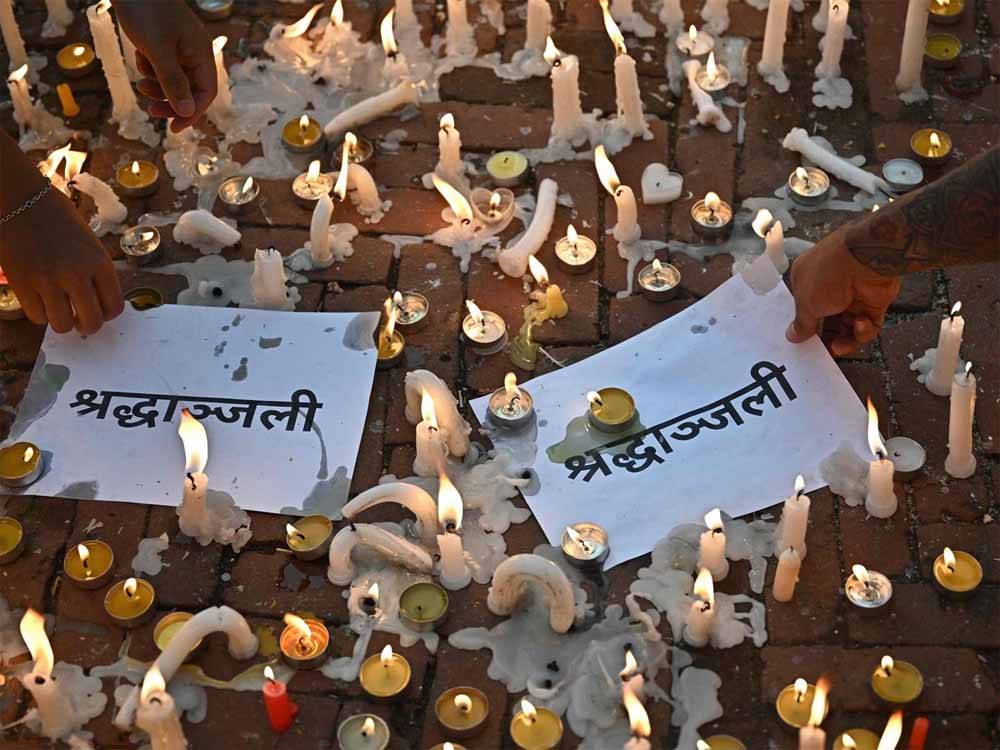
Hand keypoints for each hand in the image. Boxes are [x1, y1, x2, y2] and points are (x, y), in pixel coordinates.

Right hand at [0, 188, 122, 335]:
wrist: (21, 199)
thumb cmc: (57, 217)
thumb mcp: (89, 242)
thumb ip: (96, 271)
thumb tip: (99, 301)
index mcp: (99, 262)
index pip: (114, 306)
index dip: (108, 313)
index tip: (101, 311)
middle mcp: (77, 274)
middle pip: (92, 322)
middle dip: (88, 324)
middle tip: (81, 319)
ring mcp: (48, 281)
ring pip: (62, 325)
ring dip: (62, 321)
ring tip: (60, 309)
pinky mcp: (22, 284)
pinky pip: (37, 317)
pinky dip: (40, 314)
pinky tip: (41, 300)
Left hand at [112, 0, 216, 131]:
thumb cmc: (147, 10)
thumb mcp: (158, 50)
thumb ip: (173, 82)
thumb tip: (187, 112)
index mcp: (200, 54)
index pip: (206, 93)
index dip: (192, 113)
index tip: (173, 128)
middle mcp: (194, 53)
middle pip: (190, 90)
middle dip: (171, 102)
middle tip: (150, 111)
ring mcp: (180, 48)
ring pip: (174, 80)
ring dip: (158, 88)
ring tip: (140, 84)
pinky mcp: (165, 43)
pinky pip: (162, 66)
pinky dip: (150, 69)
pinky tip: (139, 58)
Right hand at [786, 227, 900, 355]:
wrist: (866, 258)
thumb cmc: (829, 273)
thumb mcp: (806, 303)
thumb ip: (801, 323)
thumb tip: (792, 335)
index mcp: (808, 282)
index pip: (805, 310)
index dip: (806, 328)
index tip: (805, 344)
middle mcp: (831, 288)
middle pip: (828, 322)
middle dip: (826, 339)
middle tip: (824, 351)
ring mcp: (854, 296)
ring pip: (848, 328)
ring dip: (845, 340)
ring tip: (840, 346)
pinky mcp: (874, 302)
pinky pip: (868, 326)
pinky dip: (863, 331)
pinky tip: (860, 325)